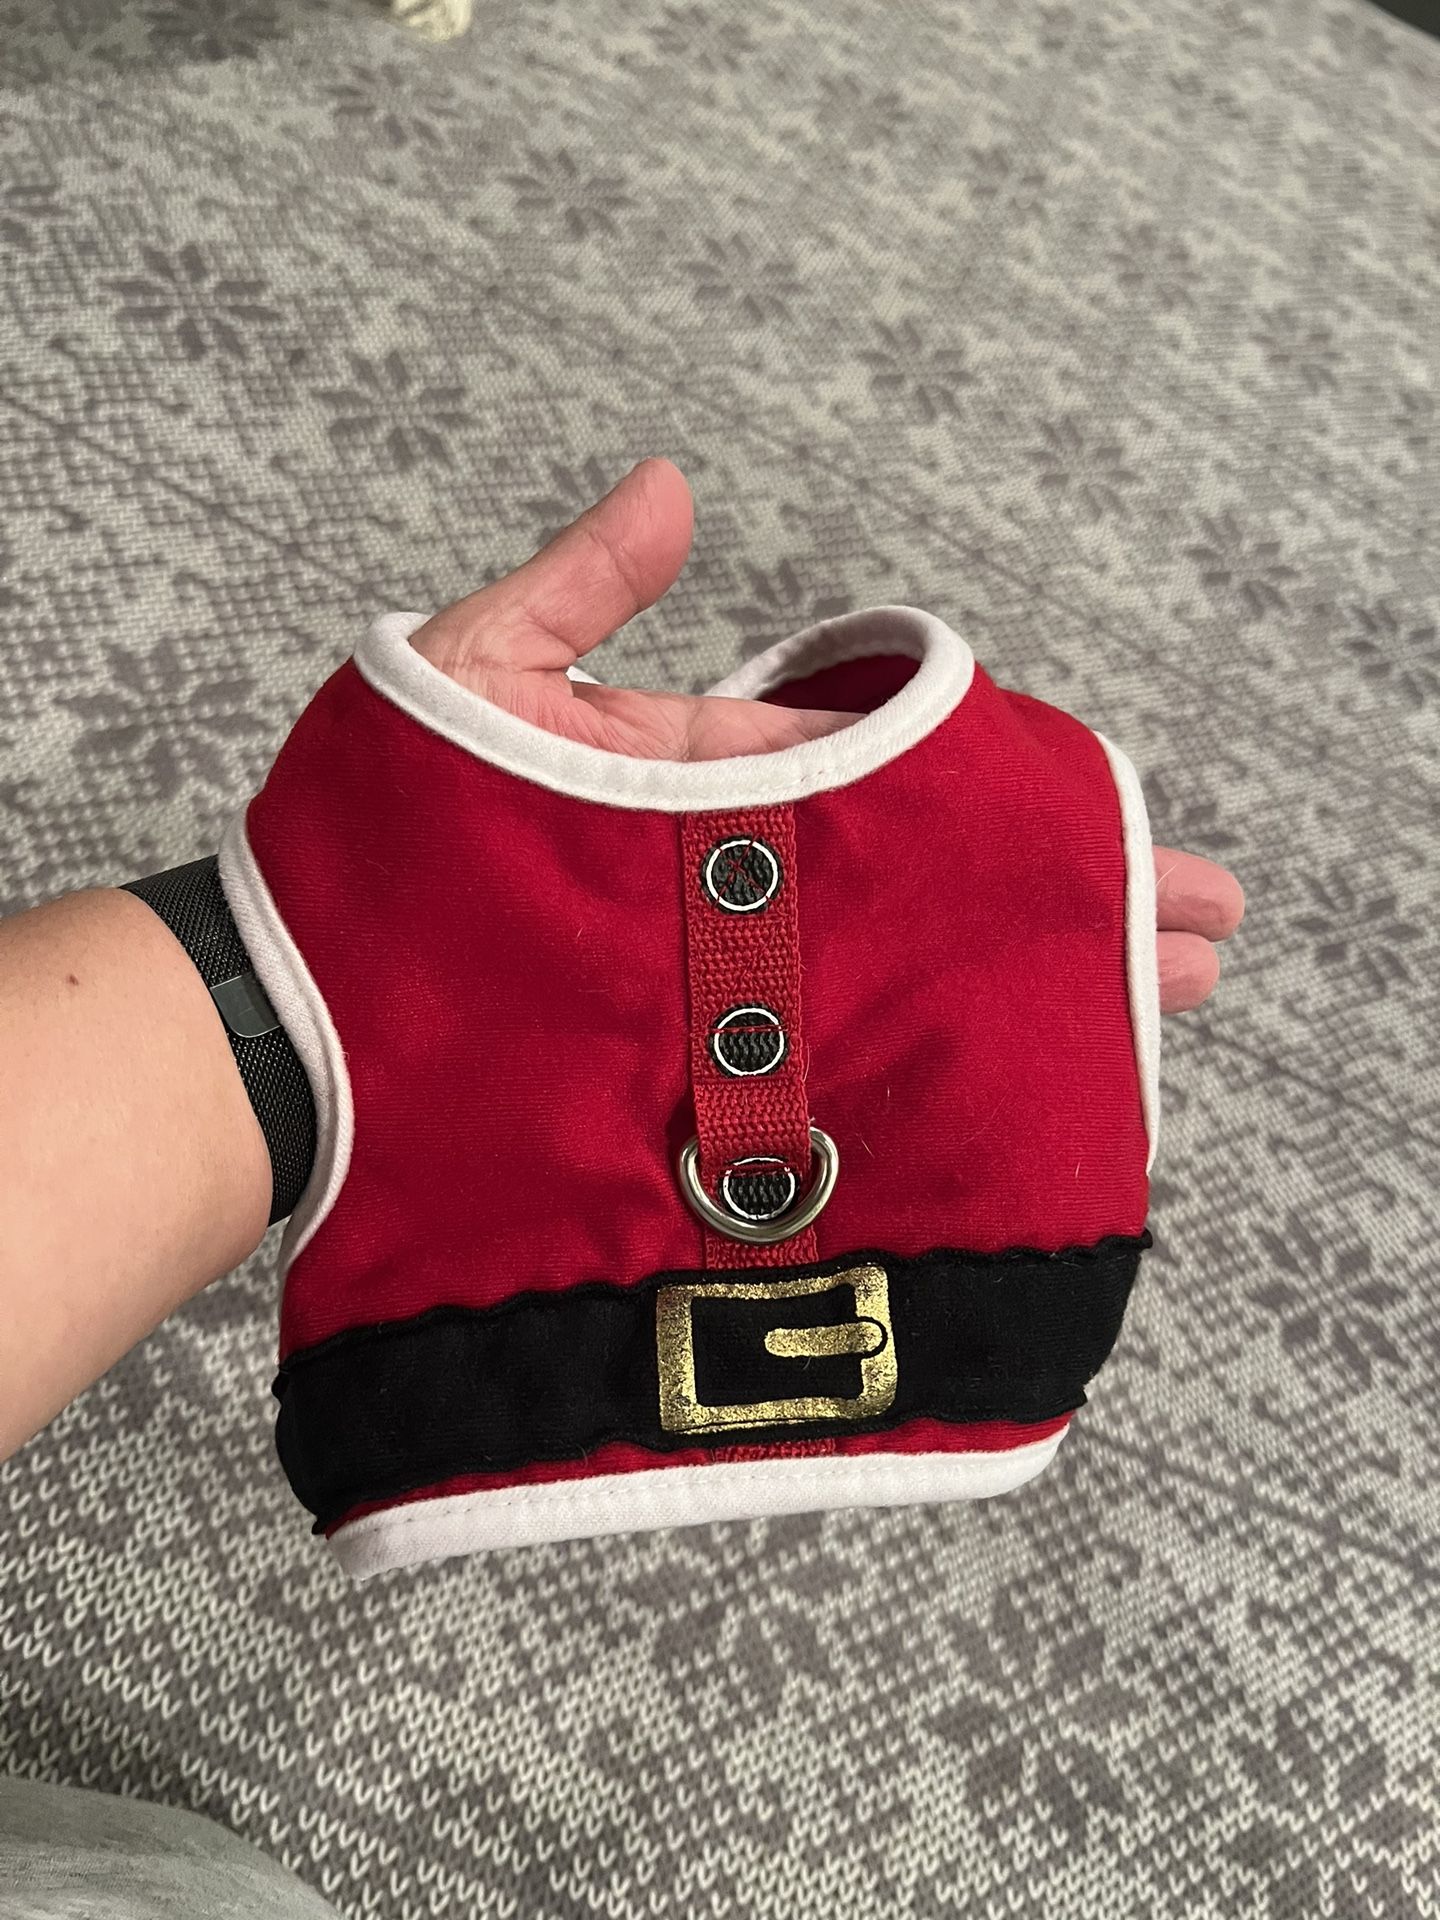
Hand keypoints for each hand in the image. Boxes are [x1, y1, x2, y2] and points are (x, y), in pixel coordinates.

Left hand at [412, 459, 1242, 1012]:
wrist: (295, 1024)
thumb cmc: (364, 847)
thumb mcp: (464, 686)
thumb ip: (576, 596)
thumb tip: (673, 482)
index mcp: (692, 788)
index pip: (868, 769)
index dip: (986, 782)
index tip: (1095, 799)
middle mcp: (724, 896)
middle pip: (917, 884)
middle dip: (1049, 895)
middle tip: (1188, 915)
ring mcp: (719, 994)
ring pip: (901, 979)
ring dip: (1028, 985)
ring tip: (1159, 1000)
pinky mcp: (702, 1085)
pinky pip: (838, 1074)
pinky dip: (934, 1075)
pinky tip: (1034, 1094)